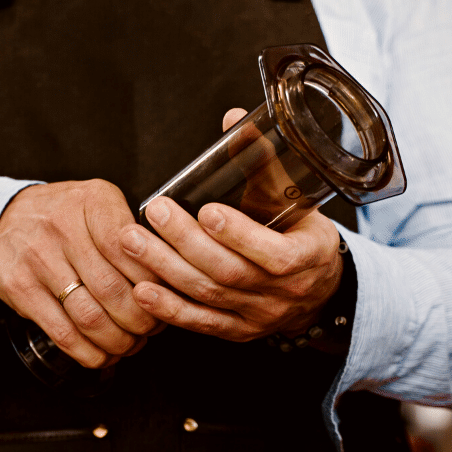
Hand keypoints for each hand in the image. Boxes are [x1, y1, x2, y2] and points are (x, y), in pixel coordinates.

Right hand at [0, 180, 161, 368]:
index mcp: (93, 202)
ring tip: (130, 344)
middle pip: (113, 291)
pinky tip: (103, 354)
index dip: (154, 284)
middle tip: (151, 330)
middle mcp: (63, 227)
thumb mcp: (100, 203)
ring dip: (117, 341)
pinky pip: (62, 333)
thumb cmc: (66, 216)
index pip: (133, 251)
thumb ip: (133, 233)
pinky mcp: (20, 289)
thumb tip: (170, 279)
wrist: (5, 217)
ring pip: (90, 318)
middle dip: (140, 321)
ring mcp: (38, 259)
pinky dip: (89, 353)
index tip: (165, 299)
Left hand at [117, 109, 344, 342]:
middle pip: (229, 271)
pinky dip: (169, 309)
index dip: (238, 234)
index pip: (274, 253)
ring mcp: (259, 315)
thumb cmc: (303, 236)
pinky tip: (142, 290)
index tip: (206, 210)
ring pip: (209, 295)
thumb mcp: (297, 200)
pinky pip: (200, 322)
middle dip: (186, 242)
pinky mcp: (237, 331)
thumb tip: (232, 119)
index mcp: (308, 256)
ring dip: (166, 269)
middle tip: (154, 213)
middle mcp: (284, 292)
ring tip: (132, 242)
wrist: (320, 290)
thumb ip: (264, 163)